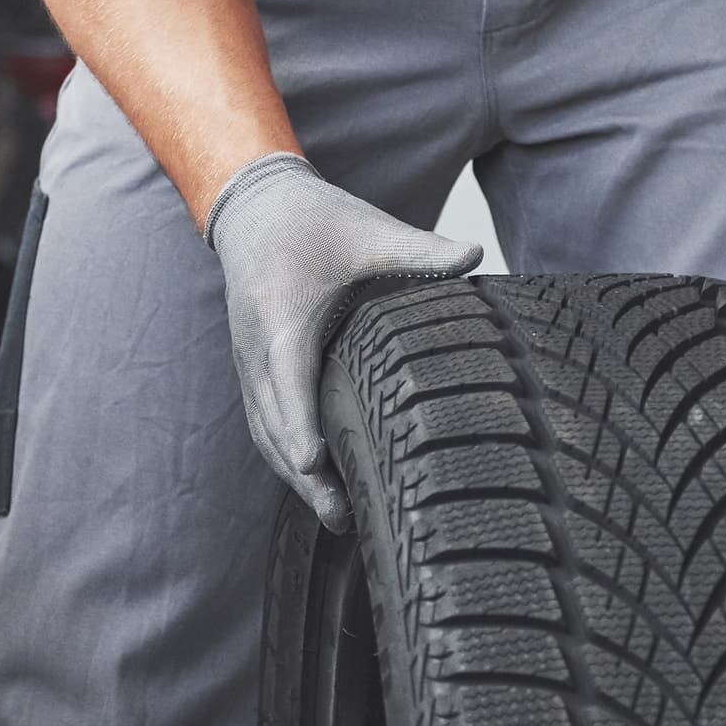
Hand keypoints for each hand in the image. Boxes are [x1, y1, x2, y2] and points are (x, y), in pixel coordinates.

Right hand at [204, 154, 482, 527]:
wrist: (255, 209)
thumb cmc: (310, 221)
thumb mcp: (366, 231)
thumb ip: (419, 249)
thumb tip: (475, 253)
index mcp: (282, 316)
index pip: (288, 378)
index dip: (299, 423)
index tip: (313, 463)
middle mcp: (258, 348)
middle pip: (273, 422)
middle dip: (302, 472)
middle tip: (340, 514)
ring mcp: (251, 364)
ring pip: (265, 431)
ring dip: (293, 476)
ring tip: (335, 516)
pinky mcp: (255, 372)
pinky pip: (265, 422)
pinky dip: (285, 457)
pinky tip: (318, 484)